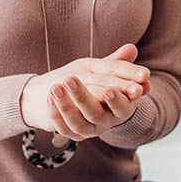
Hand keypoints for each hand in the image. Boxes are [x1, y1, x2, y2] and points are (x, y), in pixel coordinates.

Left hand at [21, 44, 150, 139]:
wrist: (77, 98)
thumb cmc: (100, 84)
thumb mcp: (108, 72)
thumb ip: (118, 64)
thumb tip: (131, 48)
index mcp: (120, 108)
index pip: (122, 106)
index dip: (117, 100)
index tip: (109, 90)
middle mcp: (105, 121)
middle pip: (96, 113)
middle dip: (83, 98)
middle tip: (71, 80)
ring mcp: (88, 129)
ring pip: (78, 122)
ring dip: (65, 106)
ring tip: (55, 87)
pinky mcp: (72, 133)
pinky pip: (63, 128)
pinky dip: (56, 114)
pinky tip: (49, 98)